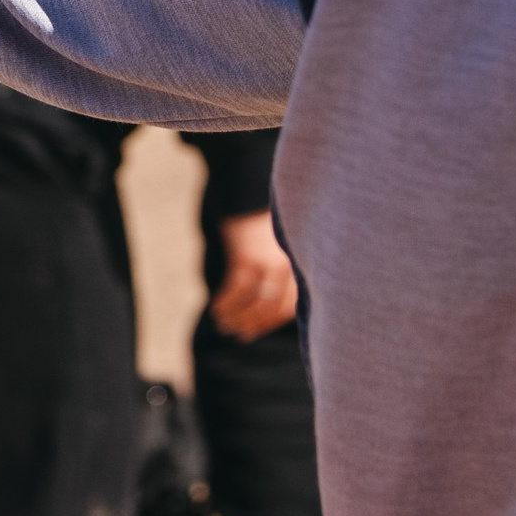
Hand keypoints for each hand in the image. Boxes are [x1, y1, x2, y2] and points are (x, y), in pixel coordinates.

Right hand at [211, 208, 300, 338]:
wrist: (249, 181)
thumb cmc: (262, 209)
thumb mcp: (280, 238)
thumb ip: (282, 262)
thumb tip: (272, 292)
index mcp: (300, 263)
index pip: (291, 306)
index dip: (271, 322)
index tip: (256, 330)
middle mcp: (288, 267)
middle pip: (274, 309)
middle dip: (254, 325)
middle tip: (239, 334)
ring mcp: (268, 263)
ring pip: (254, 304)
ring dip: (237, 318)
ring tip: (222, 324)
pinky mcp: (246, 258)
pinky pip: (235, 292)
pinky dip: (224, 304)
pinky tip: (215, 309)